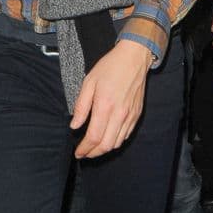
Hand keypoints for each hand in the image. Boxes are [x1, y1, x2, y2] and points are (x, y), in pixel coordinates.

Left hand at [70, 40, 151, 158]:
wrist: (134, 59)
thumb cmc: (110, 67)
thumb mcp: (89, 82)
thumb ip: (81, 106)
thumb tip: (75, 125)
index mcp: (105, 106)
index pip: (94, 137)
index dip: (84, 149)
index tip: (78, 152)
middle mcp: (119, 114)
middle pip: (106, 145)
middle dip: (93, 153)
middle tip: (84, 153)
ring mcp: (130, 116)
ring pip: (117, 143)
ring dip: (104, 149)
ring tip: (94, 148)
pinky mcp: (137, 115)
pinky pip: (126, 135)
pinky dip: (116, 141)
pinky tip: (108, 137)